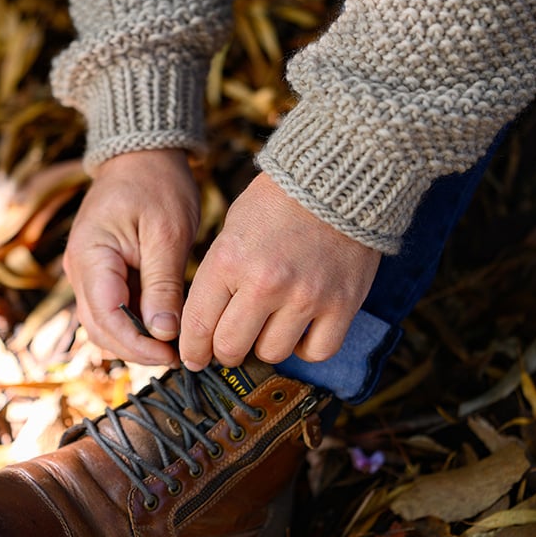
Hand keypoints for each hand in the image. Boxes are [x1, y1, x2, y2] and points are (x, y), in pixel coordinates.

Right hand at [63, 149, 199, 363]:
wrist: (142, 155)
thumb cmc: (157, 185)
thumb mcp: (167, 234)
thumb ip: (163, 285)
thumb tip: (163, 334)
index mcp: (90, 257)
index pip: (106, 317)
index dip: (137, 344)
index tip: (171, 355)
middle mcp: (79, 269)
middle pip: (100, 328)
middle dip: (136, 349)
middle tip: (178, 357)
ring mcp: (87, 273)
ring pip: (105, 324)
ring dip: (135, 340)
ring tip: (174, 346)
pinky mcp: (102, 274)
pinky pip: (113, 309)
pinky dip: (135, 323)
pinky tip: (165, 326)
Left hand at [179, 173, 380, 369]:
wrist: (337, 179)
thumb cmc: (277, 204)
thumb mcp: (232, 231)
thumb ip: (217, 278)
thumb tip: (203, 329)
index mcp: (229, 261)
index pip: (198, 326)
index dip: (193, 350)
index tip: (195, 357)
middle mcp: (266, 283)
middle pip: (231, 348)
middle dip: (225, 352)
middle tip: (231, 345)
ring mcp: (306, 296)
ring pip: (272, 354)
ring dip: (266, 346)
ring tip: (269, 327)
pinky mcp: (342, 304)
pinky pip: (317, 352)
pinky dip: (306, 348)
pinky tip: (301, 331)